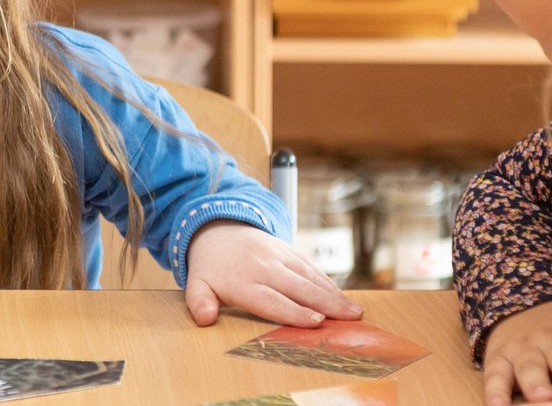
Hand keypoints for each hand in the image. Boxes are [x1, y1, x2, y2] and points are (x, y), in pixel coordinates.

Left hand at [184, 220, 361, 327]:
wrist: (216, 229)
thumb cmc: (210, 268)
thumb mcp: (196, 285)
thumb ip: (199, 303)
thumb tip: (205, 319)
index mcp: (242, 281)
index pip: (271, 300)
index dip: (294, 312)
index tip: (316, 322)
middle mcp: (263, 267)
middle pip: (298, 288)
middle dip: (325, 304)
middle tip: (350, 319)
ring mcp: (278, 256)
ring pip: (309, 276)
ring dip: (333, 294)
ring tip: (355, 311)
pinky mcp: (288, 250)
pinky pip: (310, 266)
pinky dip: (328, 281)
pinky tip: (343, 296)